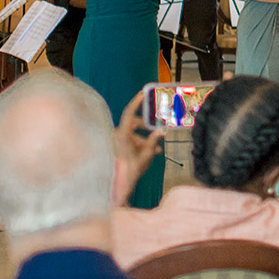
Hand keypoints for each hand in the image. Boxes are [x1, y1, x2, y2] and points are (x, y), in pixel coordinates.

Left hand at [111, 91, 164, 205]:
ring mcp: (116, 140)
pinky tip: (151, 151)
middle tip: (158, 128)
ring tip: (157, 148)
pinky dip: (139, 143)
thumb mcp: (146, 154)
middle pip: (133, 123)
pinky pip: (129, 139)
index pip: (129, 112)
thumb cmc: (131, 170)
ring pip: (133, 132)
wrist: (120, 184)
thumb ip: (154, 140)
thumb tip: (162, 130)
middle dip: (146, 127)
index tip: (143, 94)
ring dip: (144, 138)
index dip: (136, 102)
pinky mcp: (117, 146)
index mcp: (122, 134)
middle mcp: (117, 135)